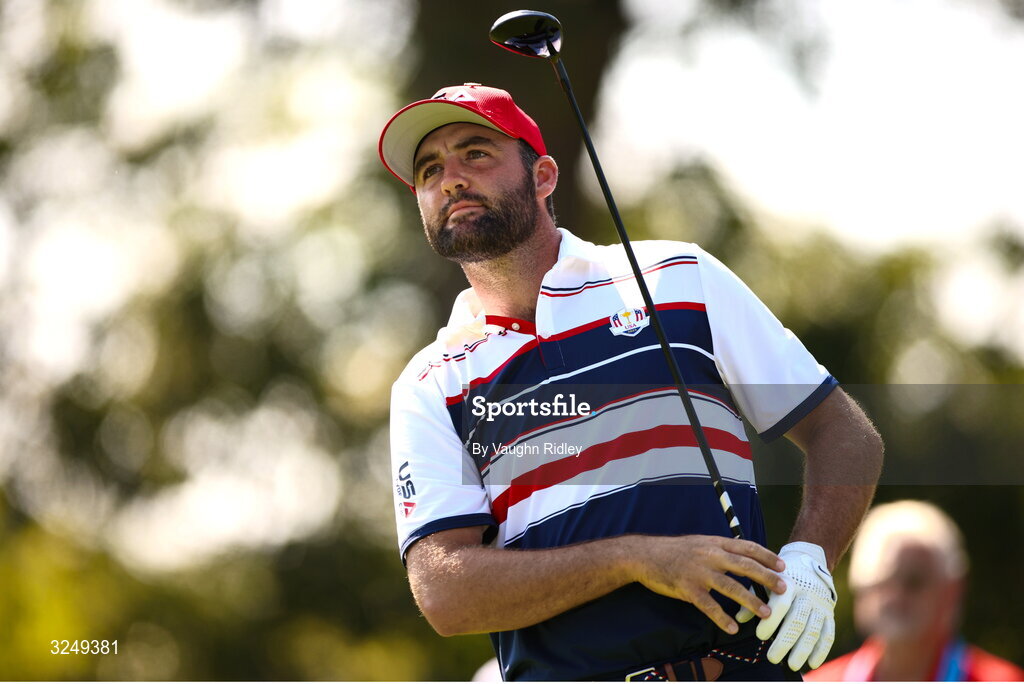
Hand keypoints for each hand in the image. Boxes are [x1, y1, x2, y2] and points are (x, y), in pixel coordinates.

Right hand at [628, 535, 786, 635]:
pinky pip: (709, 606)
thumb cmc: (674, 550)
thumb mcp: (699, 542)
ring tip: (766, 613)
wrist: (645, 555)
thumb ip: (720, 548)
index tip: (782, 566)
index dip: (767, 556)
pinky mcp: (688, 588)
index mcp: (714, 543)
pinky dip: (722, 618)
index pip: (747, 547)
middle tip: (783, 589)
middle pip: (745, 566)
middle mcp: (710, 555)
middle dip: (767, 578)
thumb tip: (743, 556)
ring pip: (731, 587)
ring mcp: (699, 572)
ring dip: (751, 601)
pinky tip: (733, 627)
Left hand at [736, 541, 835, 670]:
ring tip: (792, 664)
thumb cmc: (779, 574)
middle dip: (785, 641)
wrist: (809, 559)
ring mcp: (819, 604)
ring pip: (813, 629)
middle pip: (797, 620)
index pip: (781, 603)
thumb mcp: (764, 578)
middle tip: (772, 657)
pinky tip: (813, 663)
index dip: (771, 620)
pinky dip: (822, 650)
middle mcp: (806, 593)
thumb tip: (739, 618)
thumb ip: (752, 597)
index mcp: (788, 583)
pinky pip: (828, 633)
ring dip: (803, 649)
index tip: (760, 635)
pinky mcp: (829, 612)